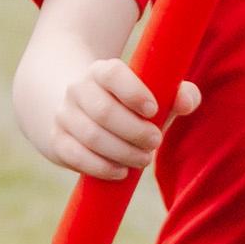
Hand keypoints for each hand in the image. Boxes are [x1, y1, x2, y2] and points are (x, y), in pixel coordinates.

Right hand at [47, 59, 200, 181]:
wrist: (80, 112)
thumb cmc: (129, 106)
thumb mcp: (153, 95)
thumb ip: (178, 94)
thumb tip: (187, 102)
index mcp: (101, 71)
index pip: (112, 74)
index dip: (133, 91)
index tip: (153, 109)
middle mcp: (78, 89)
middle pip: (104, 112)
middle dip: (134, 131)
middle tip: (156, 142)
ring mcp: (64, 115)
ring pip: (92, 137)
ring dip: (123, 152)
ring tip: (143, 159)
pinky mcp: (58, 141)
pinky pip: (77, 157)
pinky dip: (102, 168)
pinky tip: (121, 172)